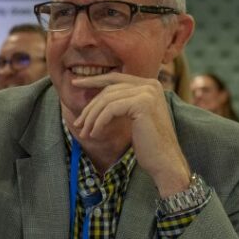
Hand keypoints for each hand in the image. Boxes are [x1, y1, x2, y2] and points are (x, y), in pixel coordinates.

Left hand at [71, 73, 190, 196]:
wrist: (164, 160)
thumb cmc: (147, 143)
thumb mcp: (133, 117)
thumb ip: (120, 103)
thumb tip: (95, 99)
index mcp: (150, 85)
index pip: (115, 78)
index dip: (93, 80)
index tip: (75, 83)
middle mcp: (150, 85)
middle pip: (108, 90)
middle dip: (90, 107)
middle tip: (78, 124)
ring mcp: (148, 93)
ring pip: (107, 100)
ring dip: (91, 118)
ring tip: (84, 133)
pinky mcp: (142, 103)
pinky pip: (110, 109)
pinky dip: (99, 122)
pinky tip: (95, 134)